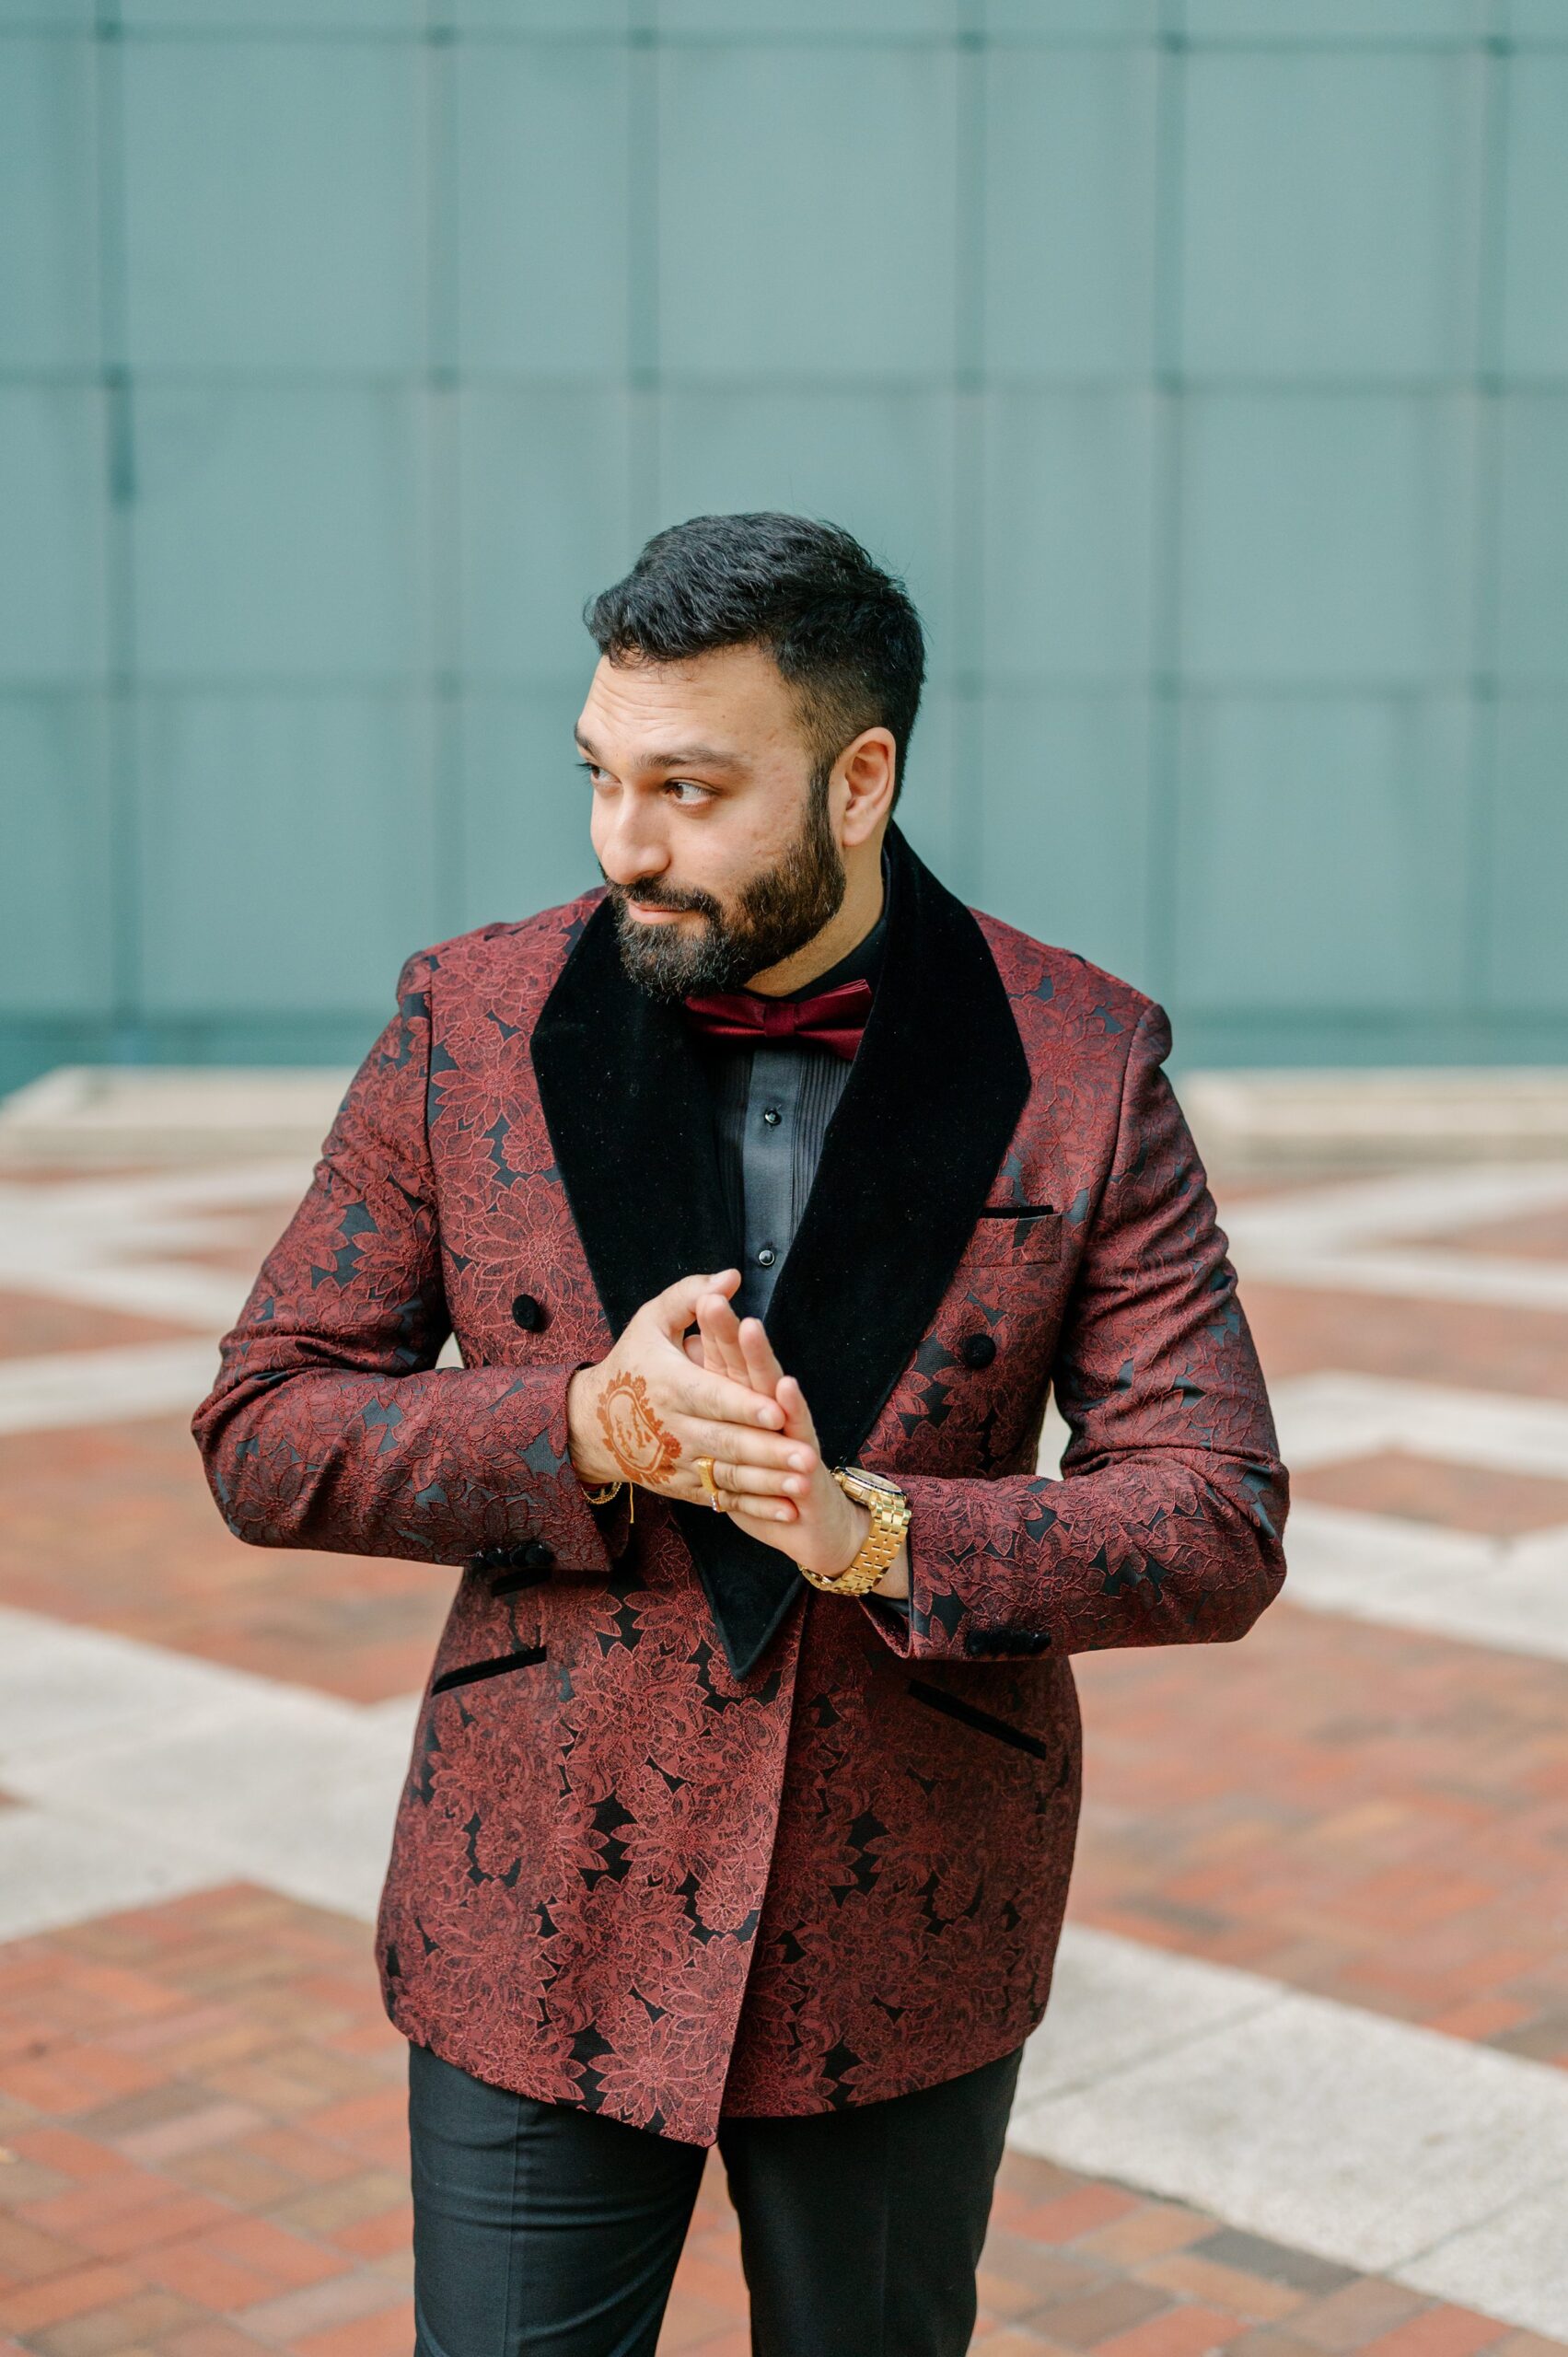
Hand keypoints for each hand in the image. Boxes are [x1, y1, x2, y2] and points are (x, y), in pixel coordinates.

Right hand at [566, 1270, 811, 1510]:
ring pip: (728, 1476)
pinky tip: (787, 1511)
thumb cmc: (632, 1364)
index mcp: (670, 1385)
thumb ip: (689, 1296)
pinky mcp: (683, 1486)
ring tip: (803, 1486)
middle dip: (768, 1453)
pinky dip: (755, 1508)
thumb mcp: (651, 1321)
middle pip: (727, 1443)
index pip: (712, 1397)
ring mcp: (678, 1462)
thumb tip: (731, 1278)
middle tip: (807, 1458)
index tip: (777, 1411)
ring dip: (768, 1484)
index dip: (744, 1406)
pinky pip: (722, 1499)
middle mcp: (674, 1428)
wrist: (593, 1422)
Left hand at [683, 1288, 908, 1597]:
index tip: (701, 1293)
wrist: (809, 1524)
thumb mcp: (737, 1438)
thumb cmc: (765, 1476)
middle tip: (717, 1297)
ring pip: (771, 1389)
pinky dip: (794, 1409)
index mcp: (746, 1401)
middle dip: (731, 1331)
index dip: (714, 1328)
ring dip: (760, 1359)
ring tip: (750, 1327)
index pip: (726, 1357)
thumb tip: (694, 1360)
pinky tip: (786, 1388)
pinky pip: (799, 1432)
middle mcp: (770, 1408)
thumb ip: (716, 1396)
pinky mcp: (805, 1458)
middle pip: (747, 1363)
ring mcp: (791, 1430)